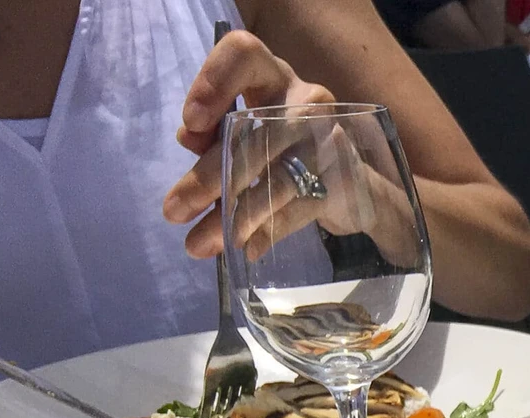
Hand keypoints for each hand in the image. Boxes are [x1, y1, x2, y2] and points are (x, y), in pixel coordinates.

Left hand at [162, 30, 333, 258]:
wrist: (354, 186)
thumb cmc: (289, 150)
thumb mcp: (248, 134)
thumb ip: (216, 134)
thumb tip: (188, 137)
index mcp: (273, 77)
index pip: (244, 55)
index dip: (215, 82)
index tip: (192, 124)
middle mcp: (305, 100)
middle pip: (252, 134)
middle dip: (208, 177)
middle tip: (174, 210)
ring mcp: (329, 140)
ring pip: (276, 177)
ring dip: (234, 215)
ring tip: (199, 244)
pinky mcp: (343, 179)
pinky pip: (299, 208)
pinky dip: (269, 232)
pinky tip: (246, 249)